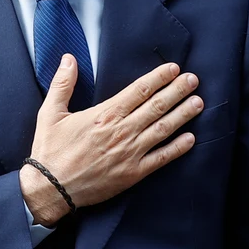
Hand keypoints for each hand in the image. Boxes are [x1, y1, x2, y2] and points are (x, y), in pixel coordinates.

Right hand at [20, 57, 201, 226]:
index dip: (158, 78)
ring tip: (198, 102)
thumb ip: (63, 84)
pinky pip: (160, 158)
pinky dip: (177, 148)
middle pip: (156, 106)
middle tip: (193, 80)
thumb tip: (68, 59)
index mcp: (104, 114)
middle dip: (177, 91)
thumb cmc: (50, 150)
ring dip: (182, 114)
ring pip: (163, 129)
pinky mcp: (132, 173)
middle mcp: (121, 131)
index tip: (173, 68)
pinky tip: (190, 139)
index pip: (139, 90)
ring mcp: (129, 153)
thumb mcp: (50, 113)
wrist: (50, 188)